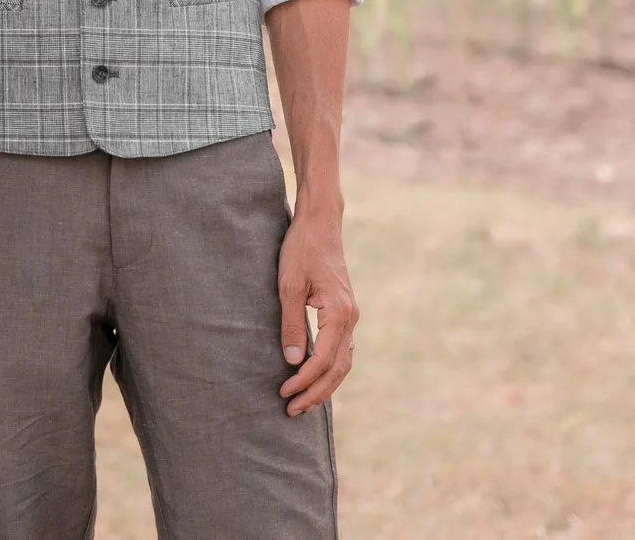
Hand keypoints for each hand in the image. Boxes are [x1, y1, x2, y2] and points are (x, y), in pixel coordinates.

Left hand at [277, 215, 357, 415]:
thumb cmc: (301, 250)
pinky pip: (342, 349)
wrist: (320, 224)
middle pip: (338, 368)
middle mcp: (351, 318)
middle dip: (315, 392)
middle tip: (291, 411)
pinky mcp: (344, 312)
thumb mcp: (288, 286)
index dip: (304, 381)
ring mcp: (350, 316)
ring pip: (343, 362)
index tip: (284, 394)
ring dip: (324, 384)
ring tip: (303, 402)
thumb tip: (292, 361)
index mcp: (339, 313)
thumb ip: (291, 324)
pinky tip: (315, 378)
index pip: (324, 360)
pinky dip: (330, 369)